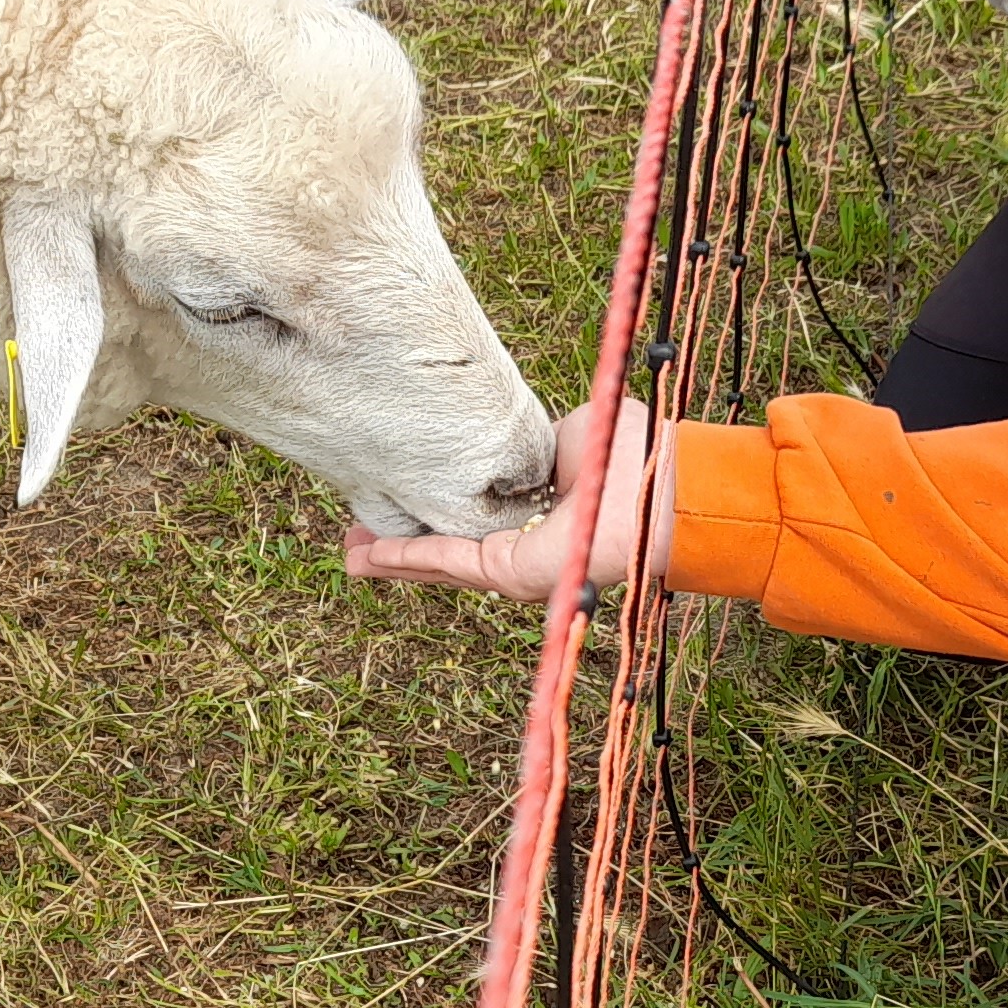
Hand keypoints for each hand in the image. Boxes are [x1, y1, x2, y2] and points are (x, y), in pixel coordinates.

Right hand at [345, 398, 665, 600]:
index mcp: (534, 519)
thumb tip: (503, 439)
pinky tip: (370, 555)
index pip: (469, 522)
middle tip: (353, 542)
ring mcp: (513, 566)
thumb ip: (530, 443)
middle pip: (443, 551)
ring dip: (391, 558)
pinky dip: (406, 556)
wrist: (658, 484)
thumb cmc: (629, 456)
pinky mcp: (509, 572)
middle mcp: (521, 549)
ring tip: (350, 556)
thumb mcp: (566, 435)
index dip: (429, 514)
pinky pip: (447, 561)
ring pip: (437, 563)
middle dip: (396, 548)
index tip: (394, 502)